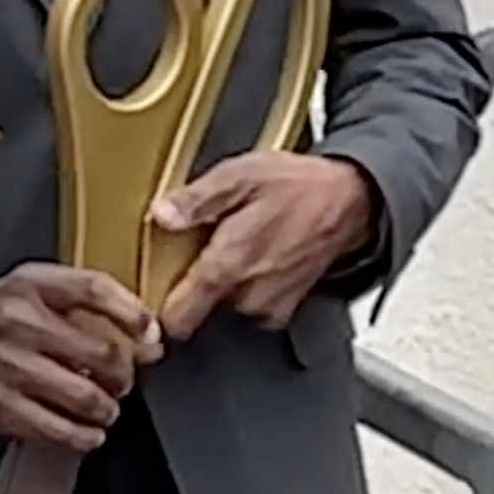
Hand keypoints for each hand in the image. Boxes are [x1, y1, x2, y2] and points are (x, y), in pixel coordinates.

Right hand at [0, 264, 163, 451]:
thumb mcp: (32, 286)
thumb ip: (86, 298)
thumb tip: (146, 331)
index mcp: (30, 286)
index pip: (95, 290)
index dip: (133, 315)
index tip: (151, 338)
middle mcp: (19, 323)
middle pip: (101, 355)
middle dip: (123, 376)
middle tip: (121, 382)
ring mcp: (8, 367)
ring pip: (86, 397)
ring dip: (106, 409)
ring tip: (103, 407)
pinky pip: (57, 430)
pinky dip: (83, 436)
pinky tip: (86, 431)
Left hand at [147, 152, 376, 339]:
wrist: (348, 201)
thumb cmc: (296, 186)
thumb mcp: (239, 175)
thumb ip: (196, 200)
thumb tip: (162, 215)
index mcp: (229, 266)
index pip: (177, 318)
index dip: (156, 314)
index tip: (145, 303)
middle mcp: (248, 296)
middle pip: (197, 308)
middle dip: (192, 283)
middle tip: (201, 249)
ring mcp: (268, 307)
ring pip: (223, 307)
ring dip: (222, 283)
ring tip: (235, 247)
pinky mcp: (283, 311)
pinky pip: (248, 306)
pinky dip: (246, 286)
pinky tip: (256, 257)